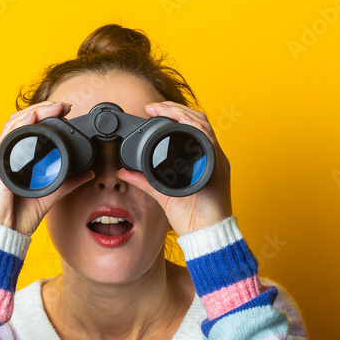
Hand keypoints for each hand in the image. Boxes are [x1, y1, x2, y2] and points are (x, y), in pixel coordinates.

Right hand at [0, 101, 96, 235]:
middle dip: (41, 109)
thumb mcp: (48, 194)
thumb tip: (88, 173)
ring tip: (53, 107)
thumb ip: (67, 182)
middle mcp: (3, 157)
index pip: (25, 129)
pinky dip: (20, 126)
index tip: (64, 111)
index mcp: (12, 161)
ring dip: (33, 112)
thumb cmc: (16, 217)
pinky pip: (7, 140)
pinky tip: (33, 118)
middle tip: (63, 106)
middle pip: (19, 122)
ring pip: (12, 125)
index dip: (43, 116)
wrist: (0, 234)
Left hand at [115, 101, 232, 235]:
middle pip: (198, 121)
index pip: (190, 128)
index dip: (174, 114)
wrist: (206, 234)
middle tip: (155, 106)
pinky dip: (195, 129)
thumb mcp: (162, 193)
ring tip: (164, 109)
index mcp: (201, 160)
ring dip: (183, 113)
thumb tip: (122, 172)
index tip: (153, 110)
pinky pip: (209, 142)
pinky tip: (182, 123)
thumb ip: (144, 180)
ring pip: (203, 126)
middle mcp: (211, 157)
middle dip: (176, 108)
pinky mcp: (217, 168)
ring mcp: (216, 161)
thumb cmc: (191, 217)